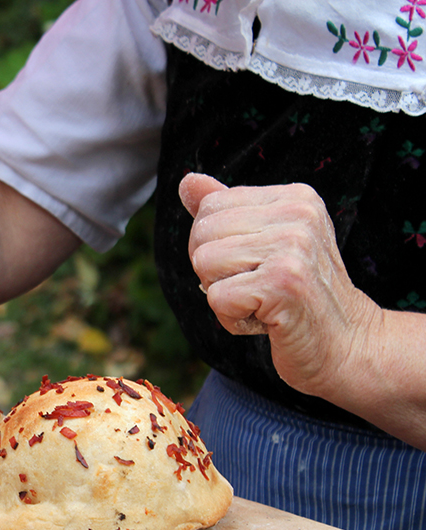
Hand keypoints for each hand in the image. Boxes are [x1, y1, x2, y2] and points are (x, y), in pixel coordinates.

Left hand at [178, 173, 380, 400]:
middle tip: (258, 289)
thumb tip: (186, 181)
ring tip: (264, 303)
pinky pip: (217, 298)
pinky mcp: (283, 283)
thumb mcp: (266, 243)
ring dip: (223, 296)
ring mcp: (293, 247)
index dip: (215, 246)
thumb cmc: (298, 296)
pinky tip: (268, 321)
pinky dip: (232, 320)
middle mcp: (298, 214)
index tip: (256, 265)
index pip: (210, 207)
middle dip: (214, 272)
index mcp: (295, 197)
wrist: (348, 344)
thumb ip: (227, 211)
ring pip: (204, 264)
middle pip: (201, 235)